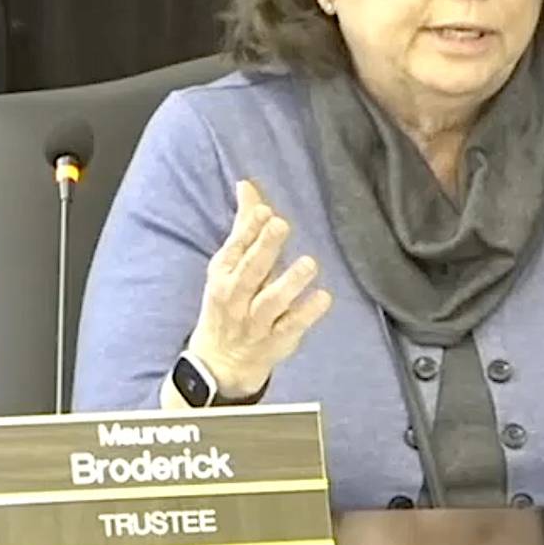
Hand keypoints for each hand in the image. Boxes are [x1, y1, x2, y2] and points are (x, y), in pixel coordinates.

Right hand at [186, 180, 332, 397]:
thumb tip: (247, 184)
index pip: (235, 248)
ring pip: (271, 301)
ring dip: (289, 282)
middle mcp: (236, 296)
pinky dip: (306, 313)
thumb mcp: (229, 263)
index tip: (265, 211)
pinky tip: (323, 298)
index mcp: (223, 273)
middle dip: (264, 248)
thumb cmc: (228, 299)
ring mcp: (256, 320)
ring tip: (309, 263)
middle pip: (251, 271)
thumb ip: (243, 225)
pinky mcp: (276, 340)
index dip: (249, 230)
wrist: (219, 360)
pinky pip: (291, 326)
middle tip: (282, 224)